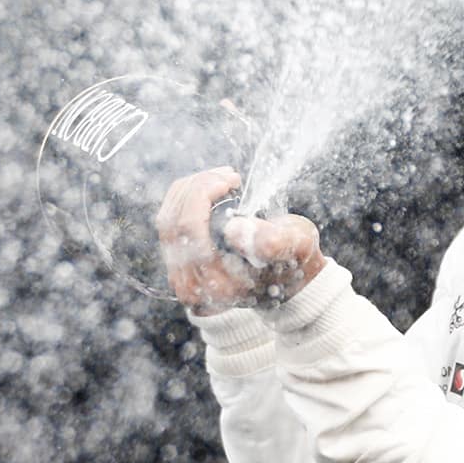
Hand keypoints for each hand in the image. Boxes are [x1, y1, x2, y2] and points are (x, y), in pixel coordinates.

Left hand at [156, 168, 325, 314]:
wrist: (287, 281)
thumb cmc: (292, 260)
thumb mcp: (296, 247)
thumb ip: (272, 241)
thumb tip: (233, 229)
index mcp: (217, 287)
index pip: (189, 230)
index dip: (203, 194)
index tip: (232, 179)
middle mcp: (190, 286)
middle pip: (172, 222)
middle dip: (198, 187)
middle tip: (229, 175)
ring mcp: (179, 276)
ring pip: (167, 219)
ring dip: (192, 190)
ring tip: (223, 178)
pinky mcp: (177, 263)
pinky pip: (168, 222)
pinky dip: (186, 198)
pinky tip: (210, 187)